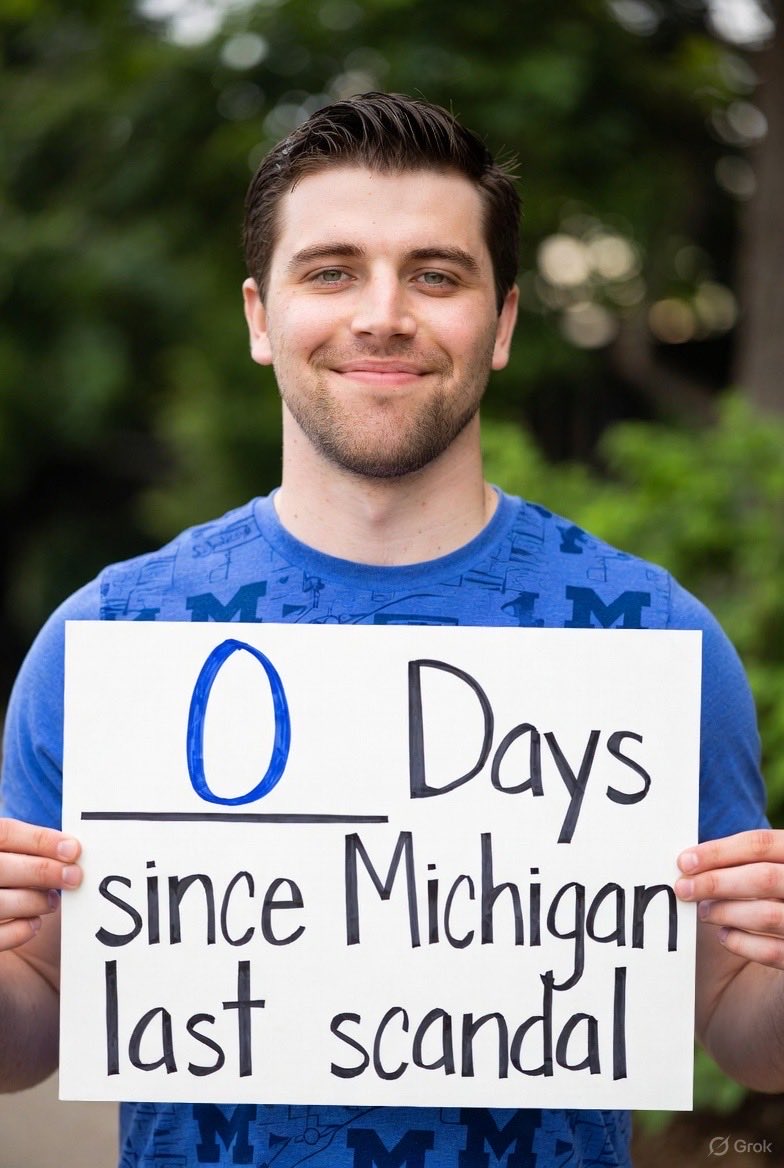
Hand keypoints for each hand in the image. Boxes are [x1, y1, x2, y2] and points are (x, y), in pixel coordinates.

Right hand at [0, 818, 81, 951]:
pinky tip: (34, 924)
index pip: (5, 833)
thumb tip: (70, 850)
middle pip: (1, 866)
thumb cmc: (7, 883)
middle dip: (43, 870)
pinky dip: (20, 930)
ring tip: (52, 902)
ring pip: (0, 902)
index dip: (40, 840)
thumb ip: (28, 852)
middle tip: (74, 877)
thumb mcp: (11, 860)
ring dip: (35, 901)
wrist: (7, 940)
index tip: (73, 849)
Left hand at [675, 828, 783, 970]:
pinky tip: (724, 935)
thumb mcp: (767, 868)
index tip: (685, 861)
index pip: (761, 844)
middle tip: (684, 888)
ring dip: (725, 912)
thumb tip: (691, 862)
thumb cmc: (774, 893)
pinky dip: (742, 943)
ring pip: (767, 915)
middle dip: (717, 882)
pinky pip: (773, 952)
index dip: (719, 851)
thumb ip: (741, 862)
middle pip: (764, 878)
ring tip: (704, 912)